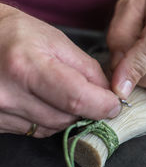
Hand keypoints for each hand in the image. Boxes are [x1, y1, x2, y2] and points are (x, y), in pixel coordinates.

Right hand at [0, 5, 120, 137]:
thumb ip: (88, 69)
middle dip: (85, 108)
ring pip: (53, 128)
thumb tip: (108, 95)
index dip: (103, 105)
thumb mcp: (56, 41)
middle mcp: (8, 94)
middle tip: (85, 91)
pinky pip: (36, 131)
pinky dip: (48, 119)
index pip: (77, 99)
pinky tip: (42, 100)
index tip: (114, 104)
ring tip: (57, 91)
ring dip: (66, 114)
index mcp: (26, 67)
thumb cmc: (17, 34)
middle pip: (67, 118)